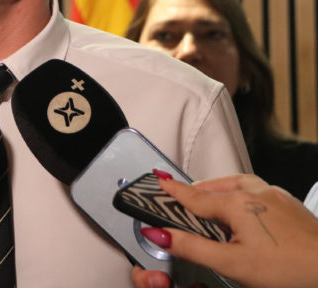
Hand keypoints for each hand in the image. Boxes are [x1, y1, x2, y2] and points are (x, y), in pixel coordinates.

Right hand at [131, 174, 317, 287]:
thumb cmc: (289, 269)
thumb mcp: (232, 263)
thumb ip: (192, 247)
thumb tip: (159, 234)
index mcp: (237, 203)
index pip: (195, 195)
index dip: (174, 190)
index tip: (159, 180)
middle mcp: (255, 192)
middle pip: (217, 186)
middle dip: (199, 190)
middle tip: (184, 199)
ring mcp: (276, 196)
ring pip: (239, 184)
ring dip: (221, 190)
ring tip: (212, 202)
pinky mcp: (290, 204)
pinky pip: (258, 191)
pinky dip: (242, 195)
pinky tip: (246, 212)